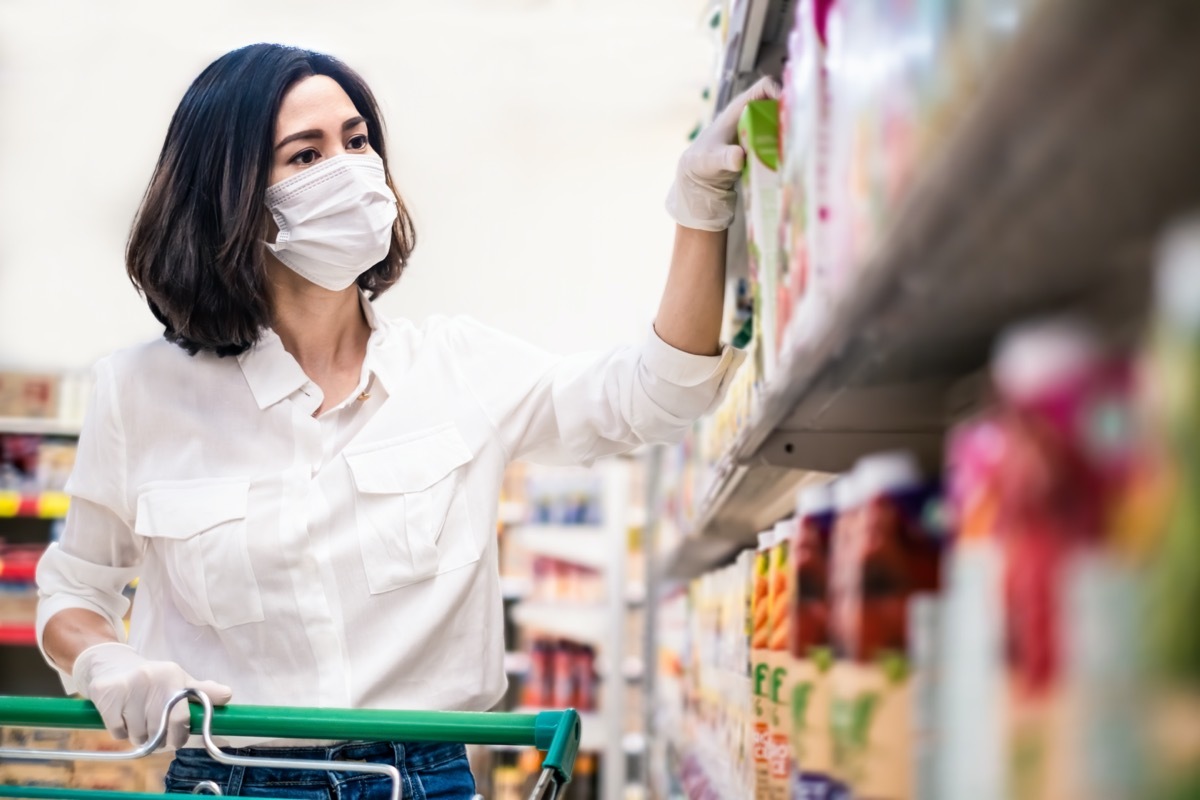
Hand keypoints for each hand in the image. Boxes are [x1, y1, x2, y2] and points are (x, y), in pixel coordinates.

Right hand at [72, 643, 232, 748]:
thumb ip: (203, 691)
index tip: (177, 741)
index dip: (180, 736)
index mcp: (172, 676)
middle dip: (158, 740)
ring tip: (138, 722)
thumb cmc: (154, 680)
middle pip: (157, 731)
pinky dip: (121, 732)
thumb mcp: (180, 681)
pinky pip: (117, 731)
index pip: (180, 718)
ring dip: (139, 736)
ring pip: (137, 734)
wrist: (113, 665)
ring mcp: (127, 685)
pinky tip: (123, 717)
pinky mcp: (106, 694)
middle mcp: (151, 678)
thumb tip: (228, 695)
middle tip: (156, 735)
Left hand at [666, 76, 782, 231]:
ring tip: (796, 149)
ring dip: (791, 134)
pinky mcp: (764, 144)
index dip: (779, 92)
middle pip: (781, 105)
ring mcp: (760, 129)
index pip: (765, 86)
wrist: (701, 174)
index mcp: (740, 107)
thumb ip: (723, 158)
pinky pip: (780, 141)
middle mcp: (753, 114)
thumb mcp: (710, 159)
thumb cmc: (702, 160)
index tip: (787, 111)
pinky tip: (790, 160)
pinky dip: (786, 148)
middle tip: (797, 135)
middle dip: (791, 116)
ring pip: (783, 123)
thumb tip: (739, 158)